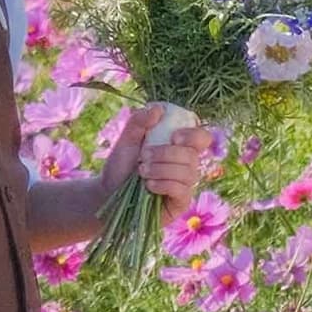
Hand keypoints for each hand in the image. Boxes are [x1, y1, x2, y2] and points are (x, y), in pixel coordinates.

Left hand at [105, 102, 212, 216]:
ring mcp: (186, 184)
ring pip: (188, 172)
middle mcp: (186, 164)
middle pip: (192, 155)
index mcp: (178, 146)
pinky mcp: (181, 202)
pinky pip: (182, 189)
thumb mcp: (127, 138)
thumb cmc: (121, 164)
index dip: (193, 135)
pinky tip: (149, 186)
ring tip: (142, 171)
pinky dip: (164, 184)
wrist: (110, 191)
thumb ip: (140, 120)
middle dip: (165, 153)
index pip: (202, 137)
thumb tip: (159, 109)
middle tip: (143, 156)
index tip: (173, 137)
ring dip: (161, 169)